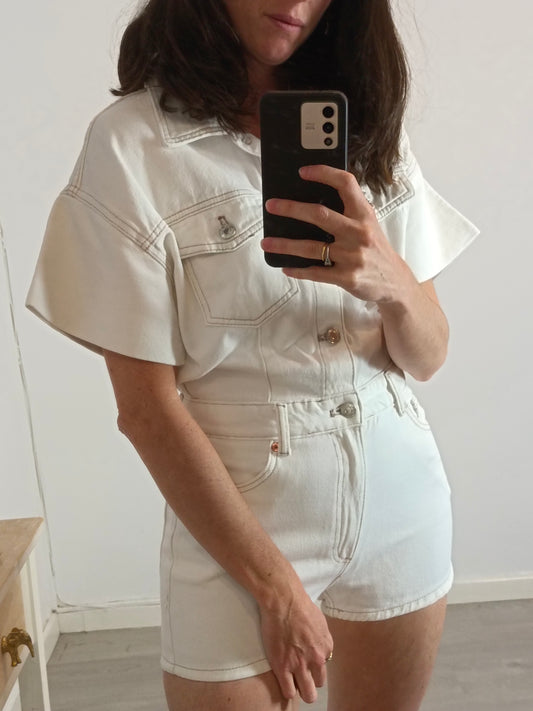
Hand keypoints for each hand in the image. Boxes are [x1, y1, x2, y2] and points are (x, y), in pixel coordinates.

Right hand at [259, 587, 332, 703]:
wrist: (283, 600)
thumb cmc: (299, 604)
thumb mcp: (319, 621)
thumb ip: (321, 637)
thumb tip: (318, 644)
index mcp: (326, 646)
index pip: (324, 667)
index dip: (313, 667)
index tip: (306, 663)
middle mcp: (317, 659)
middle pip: (318, 683)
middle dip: (310, 682)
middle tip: (300, 675)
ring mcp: (300, 665)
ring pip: (308, 694)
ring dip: (302, 691)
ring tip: (293, 684)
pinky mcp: (283, 667)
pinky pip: (289, 692)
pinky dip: (288, 691)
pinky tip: (284, 683)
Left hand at [261, 164, 415, 303]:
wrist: (394, 281)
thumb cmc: (375, 249)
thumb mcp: (368, 225)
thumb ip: (347, 213)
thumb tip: (310, 203)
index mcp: (364, 214)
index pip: (346, 184)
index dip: (324, 174)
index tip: (303, 171)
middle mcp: (359, 232)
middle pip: (320, 215)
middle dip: (291, 209)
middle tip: (271, 206)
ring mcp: (352, 256)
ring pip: (312, 247)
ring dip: (285, 244)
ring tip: (266, 242)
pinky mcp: (347, 277)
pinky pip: (316, 273)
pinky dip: (298, 270)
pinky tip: (286, 267)